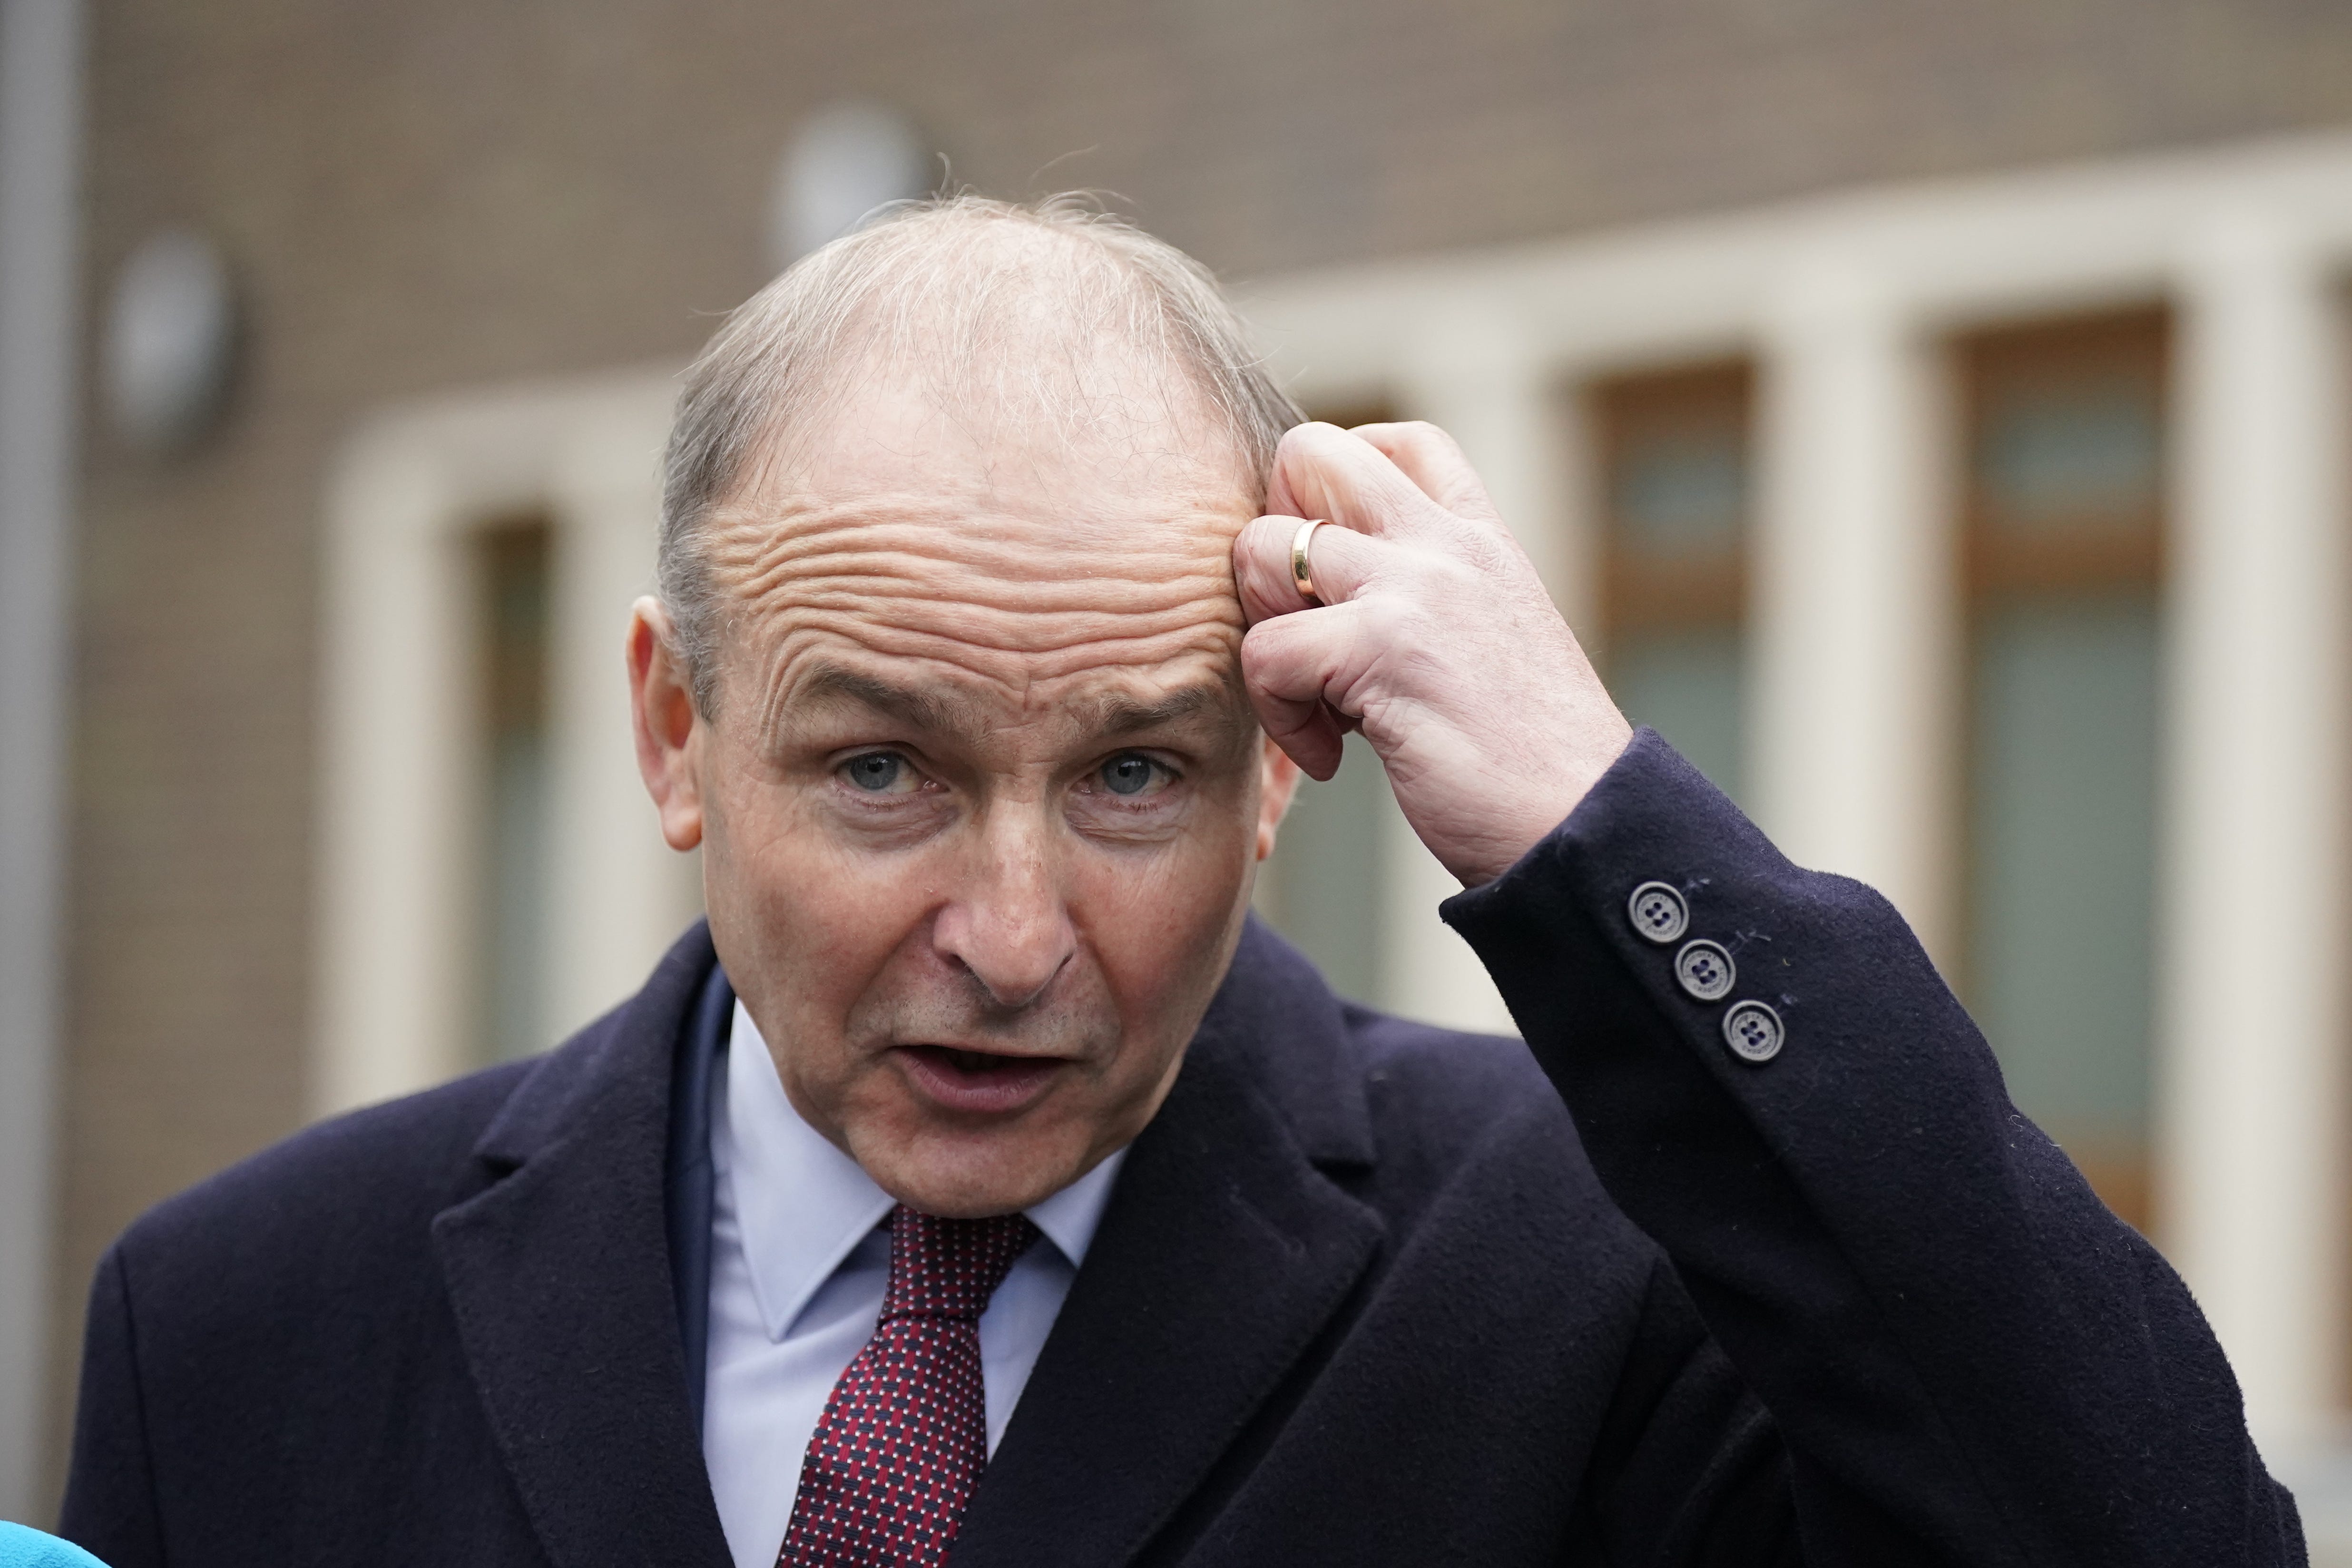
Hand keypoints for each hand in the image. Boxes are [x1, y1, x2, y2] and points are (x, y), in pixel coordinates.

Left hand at [1232, 421, 1631, 887]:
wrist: (1585, 827)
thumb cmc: (1532, 762)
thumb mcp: (1494, 644)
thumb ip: (1432, 598)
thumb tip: (1335, 593)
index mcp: (1479, 539)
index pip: (1394, 440)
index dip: (1334, 493)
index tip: (1338, 582)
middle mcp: (1446, 543)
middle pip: (1308, 454)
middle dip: (1274, 535)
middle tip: (1304, 623)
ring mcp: (1414, 588)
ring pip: (1261, 546)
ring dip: (1266, 629)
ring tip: (1320, 700)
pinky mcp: (1382, 648)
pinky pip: (1265, 652)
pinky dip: (1280, 717)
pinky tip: (1334, 756)